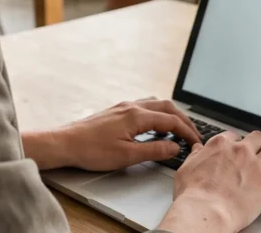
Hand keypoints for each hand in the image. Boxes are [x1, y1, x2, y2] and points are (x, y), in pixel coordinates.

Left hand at [23, 98, 202, 171]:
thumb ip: (154, 150)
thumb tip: (174, 147)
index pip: (171, 121)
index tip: (195, 142)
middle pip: (167, 107)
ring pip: (155, 104)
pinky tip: (153, 127)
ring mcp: (123, 106)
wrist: (65, 143)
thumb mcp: (126, 156)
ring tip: (177, 130)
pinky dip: (156, 114)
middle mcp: (131, 106)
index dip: (187, 132)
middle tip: (192, 134)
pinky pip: (144, 106)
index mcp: (137, 116)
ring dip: (170, 115)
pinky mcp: (116, 111)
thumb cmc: (91, 150)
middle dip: (183, 120)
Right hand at [157, 131, 260, 232]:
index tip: (236, 150)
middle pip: (257, 138)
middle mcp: (241, 151)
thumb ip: (196, 157)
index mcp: (221, 145)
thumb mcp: (186, 169)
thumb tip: (199, 150)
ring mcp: (256, 167)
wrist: (205, 211)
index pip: (234, 136)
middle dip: (259, 144)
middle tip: (258, 152)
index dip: (236, 144)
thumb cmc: (193, 194)